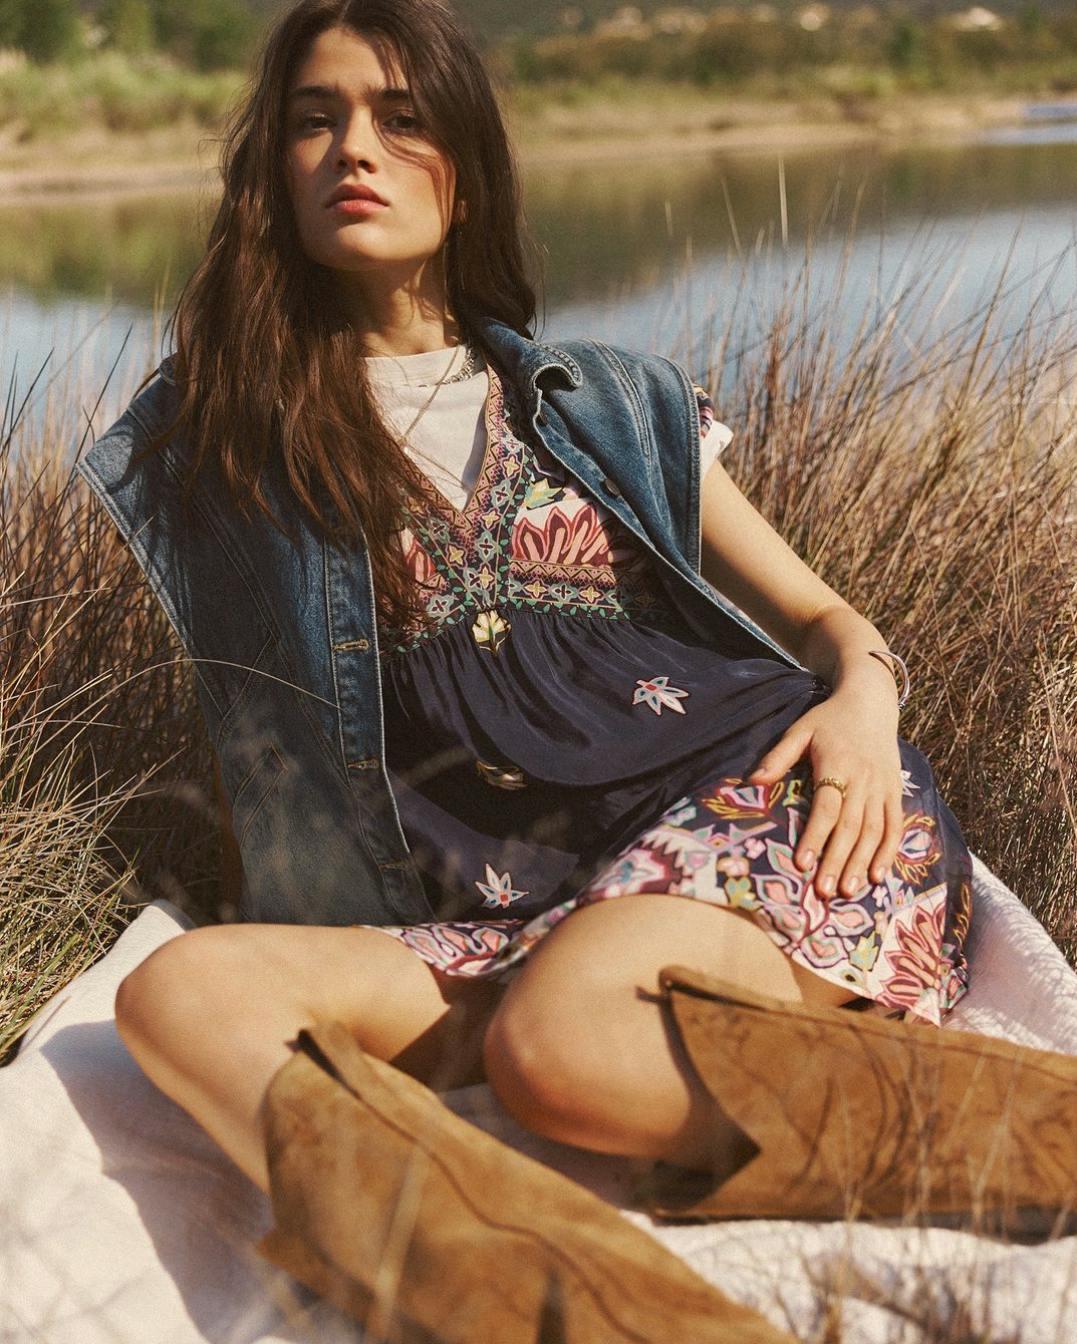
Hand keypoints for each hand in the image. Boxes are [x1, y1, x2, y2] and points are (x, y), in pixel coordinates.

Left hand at [747, 691, 904, 896]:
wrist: (871, 702)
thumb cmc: (829, 719)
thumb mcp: (800, 730)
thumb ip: (779, 757)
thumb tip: (753, 782)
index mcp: (837, 764)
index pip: (826, 807)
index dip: (815, 837)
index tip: (802, 864)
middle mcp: (863, 779)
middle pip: (850, 826)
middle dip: (837, 860)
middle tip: (823, 891)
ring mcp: (883, 788)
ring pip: (874, 831)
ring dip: (861, 863)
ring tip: (847, 890)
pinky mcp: (896, 792)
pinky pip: (895, 826)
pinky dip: (888, 852)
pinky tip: (877, 875)